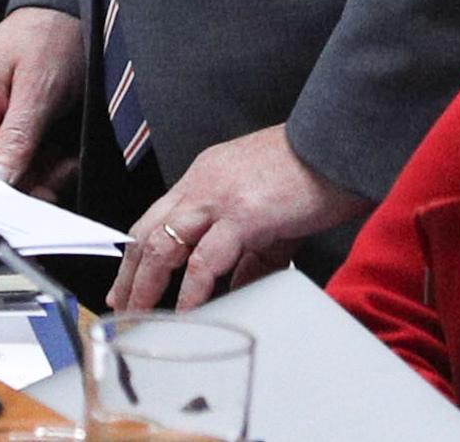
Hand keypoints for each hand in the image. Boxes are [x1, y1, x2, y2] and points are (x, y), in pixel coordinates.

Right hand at [0, 6, 85, 180]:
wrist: (68, 13)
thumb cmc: (48, 38)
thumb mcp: (38, 92)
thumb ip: (16, 140)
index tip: (31, 199)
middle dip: (30, 180)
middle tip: (62, 168)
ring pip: (10, 176)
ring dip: (44, 175)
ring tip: (66, 158)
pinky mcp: (5, 131)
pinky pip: (22, 166)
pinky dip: (48, 167)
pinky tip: (63, 155)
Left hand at [115, 128, 372, 311]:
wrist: (338, 145)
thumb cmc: (312, 173)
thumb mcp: (269, 211)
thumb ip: (249, 252)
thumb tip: (236, 287)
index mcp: (205, 176)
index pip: (158, 216)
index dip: (138, 250)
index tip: (128, 278)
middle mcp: (202, 183)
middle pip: (149, 231)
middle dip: (131, 272)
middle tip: (121, 302)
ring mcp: (218, 198)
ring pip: (165, 245)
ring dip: (148, 284)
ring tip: (141, 314)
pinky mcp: (242, 216)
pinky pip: (205, 261)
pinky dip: (192, 291)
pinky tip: (187, 311)